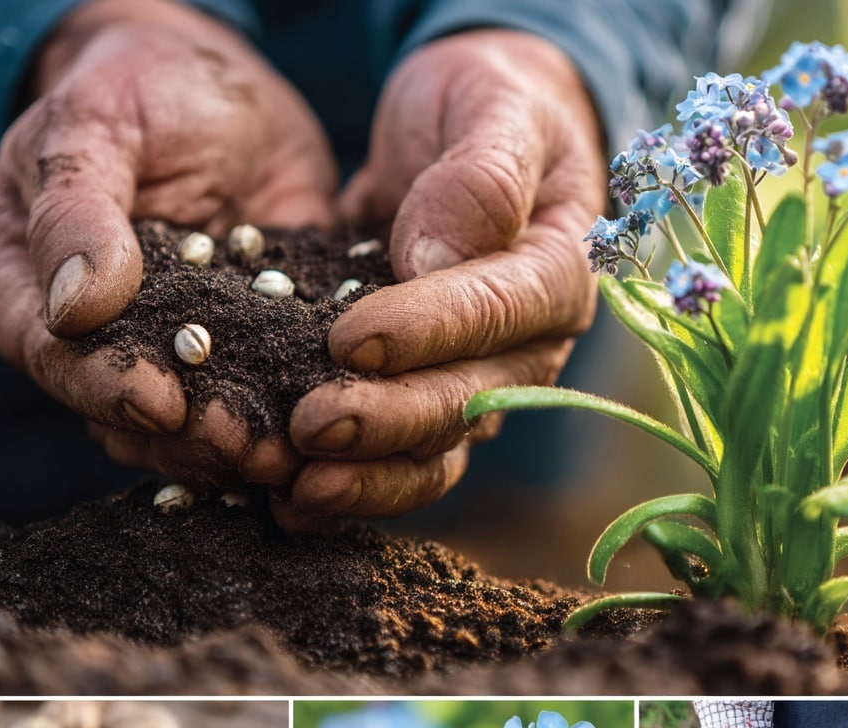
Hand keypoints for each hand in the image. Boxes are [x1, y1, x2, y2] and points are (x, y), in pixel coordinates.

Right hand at [0, 0, 337, 486]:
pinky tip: (337, 424)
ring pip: (207, 426)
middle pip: (138, 419)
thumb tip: (75, 307)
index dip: (108, 391)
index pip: (61, 363)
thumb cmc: (140, 92)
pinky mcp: (257, 353)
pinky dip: (299, 416)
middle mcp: (115, 344)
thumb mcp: (97, 126)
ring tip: (300, 453)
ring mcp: (189, 358)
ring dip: (251, 446)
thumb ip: (77, 210)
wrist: (223, 91)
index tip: (162, 404)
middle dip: (196, 439)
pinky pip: (273, 395)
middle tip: (252, 448)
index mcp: (45, 297)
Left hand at [277, 29, 602, 526]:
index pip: (500, 312)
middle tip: (310, 425)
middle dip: (390, 419)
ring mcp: (480, 382)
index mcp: (554, 272)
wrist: (469, 133)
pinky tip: (293, 503)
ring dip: (370, 478)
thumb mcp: (490, 103)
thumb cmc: (485, 105)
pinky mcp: (430, 398)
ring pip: (438, 451)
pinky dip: (354, 486)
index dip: (431, 331)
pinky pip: (402, 459)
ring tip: (299, 491)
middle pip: (469, 401)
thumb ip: (479, 174)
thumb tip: (435, 255)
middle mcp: (526, 346)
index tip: (351, 338)